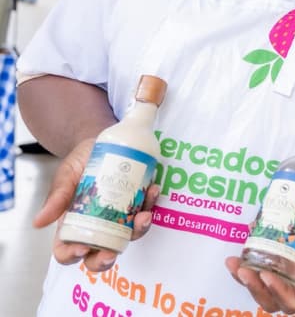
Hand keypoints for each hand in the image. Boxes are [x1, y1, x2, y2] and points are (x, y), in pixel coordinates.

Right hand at [33, 137, 159, 271]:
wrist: (102, 140)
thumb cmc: (80, 161)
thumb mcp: (66, 175)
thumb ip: (57, 197)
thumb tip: (38, 223)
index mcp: (72, 223)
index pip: (67, 250)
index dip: (71, 255)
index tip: (81, 249)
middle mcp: (97, 225)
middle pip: (99, 253)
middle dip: (106, 258)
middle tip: (112, 253)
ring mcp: (119, 217)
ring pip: (129, 235)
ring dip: (138, 230)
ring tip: (143, 216)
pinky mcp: (138, 204)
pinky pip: (146, 210)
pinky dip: (150, 204)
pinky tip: (152, 190)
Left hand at [227, 198, 294, 312]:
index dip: (278, 293)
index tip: (267, 275)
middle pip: (273, 297)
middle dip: (254, 288)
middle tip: (242, 271)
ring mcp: (290, 264)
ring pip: (263, 280)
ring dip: (245, 275)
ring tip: (232, 262)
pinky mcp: (284, 249)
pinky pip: (263, 257)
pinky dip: (251, 252)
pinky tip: (246, 237)